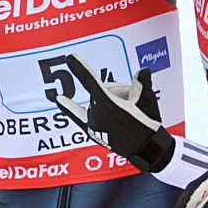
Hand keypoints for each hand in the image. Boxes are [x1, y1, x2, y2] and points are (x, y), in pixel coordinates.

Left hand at [52, 54, 175, 173]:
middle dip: (117, 90)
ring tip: (127, 111)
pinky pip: (76, 115)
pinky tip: (59, 99)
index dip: (81, 69)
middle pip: (101, 90)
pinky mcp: (91, 131)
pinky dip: (68, 107)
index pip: (92, 82)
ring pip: (96, 100)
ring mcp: (92, 124)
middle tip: (133, 101)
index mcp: (110, 105)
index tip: (69, 57)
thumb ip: (142, 85)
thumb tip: (143, 70)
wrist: (146, 150)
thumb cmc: (149, 125)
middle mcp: (97, 115)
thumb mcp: (149, 102)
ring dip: (109, 100)